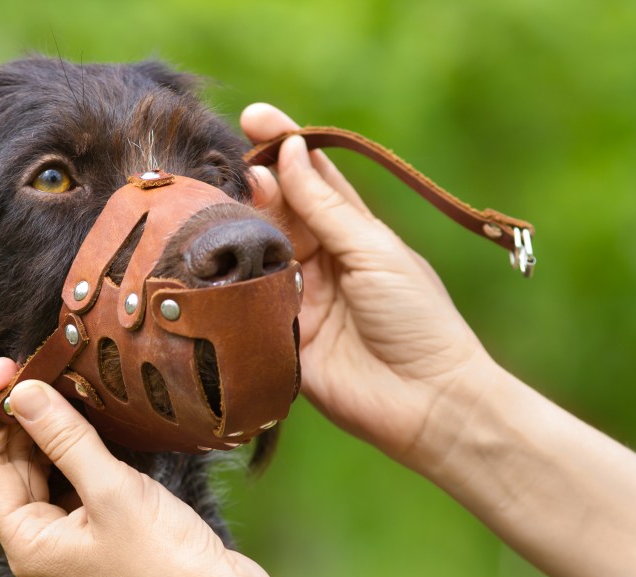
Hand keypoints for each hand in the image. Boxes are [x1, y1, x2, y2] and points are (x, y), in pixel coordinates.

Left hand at [0, 361, 274, 576]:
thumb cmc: (167, 560)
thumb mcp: (111, 490)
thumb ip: (64, 438)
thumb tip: (22, 393)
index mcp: (27, 544)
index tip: (6, 369)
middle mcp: (38, 543)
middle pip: (6, 468)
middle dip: (16, 418)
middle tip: (36, 366)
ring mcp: (68, 537)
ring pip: (39, 470)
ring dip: (45, 429)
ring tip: (60, 382)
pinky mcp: (98, 529)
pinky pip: (69, 478)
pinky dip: (72, 446)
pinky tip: (87, 416)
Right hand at [241, 104, 493, 469]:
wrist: (426, 400)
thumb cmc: (417, 318)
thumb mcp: (374, 251)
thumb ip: (327, 206)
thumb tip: (289, 152)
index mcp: (350, 232)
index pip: (310, 177)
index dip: (282, 145)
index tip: (254, 118)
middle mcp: (317, 260)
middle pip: (275, 210)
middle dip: (252, 184)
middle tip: (233, 168)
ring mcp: (294, 297)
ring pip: (253, 252)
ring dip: (236, 227)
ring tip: (218, 204)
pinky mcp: (276, 336)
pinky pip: (244, 303)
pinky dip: (227, 281)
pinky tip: (209, 258)